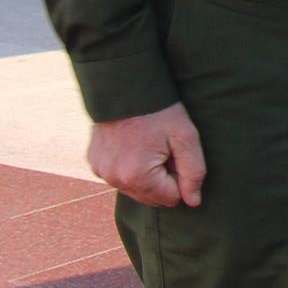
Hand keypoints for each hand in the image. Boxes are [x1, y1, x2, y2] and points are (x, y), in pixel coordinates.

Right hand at [89, 104, 206, 207]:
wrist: (125, 85)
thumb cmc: (159, 110)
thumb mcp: (185, 137)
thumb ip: (193, 172)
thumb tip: (193, 202)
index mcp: (137, 177)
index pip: (171, 198)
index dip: (179, 176)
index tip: (174, 152)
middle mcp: (114, 179)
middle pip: (152, 198)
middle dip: (162, 178)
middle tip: (162, 148)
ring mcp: (101, 172)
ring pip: (135, 189)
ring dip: (145, 175)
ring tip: (147, 145)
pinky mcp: (94, 164)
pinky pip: (119, 178)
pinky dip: (128, 168)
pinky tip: (132, 145)